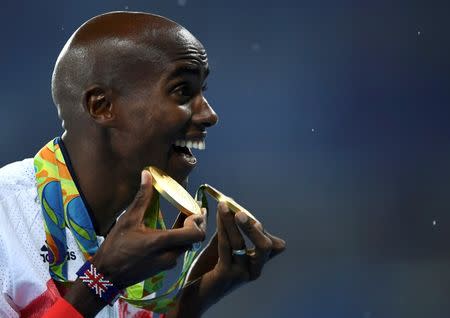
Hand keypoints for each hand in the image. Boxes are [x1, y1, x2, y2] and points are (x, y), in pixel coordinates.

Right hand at [93, 170, 206, 287]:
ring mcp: (167, 264)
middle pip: (195, 239)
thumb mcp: (128, 220)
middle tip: (195, 210)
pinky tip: (173, 230)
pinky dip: (180, 240)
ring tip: (185, 216)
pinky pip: (178, 252)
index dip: (199, 220)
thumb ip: (142, 198)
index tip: (196, 208)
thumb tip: (147, 174)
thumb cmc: (115, 248)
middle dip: (197, 224)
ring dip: (188, 232)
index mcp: (163, 242)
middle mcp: (170, 255)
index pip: (196, 234)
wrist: (105, 277)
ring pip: (187, 246)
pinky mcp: (163, 268)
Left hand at [171, 202, 285, 317]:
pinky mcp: (225, 274)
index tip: (243, 211)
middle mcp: (253, 271)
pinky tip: (216, 217)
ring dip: (231, 222)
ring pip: (240, 243)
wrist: (194, 295)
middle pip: (267, 246)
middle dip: (254, 227)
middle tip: (240, 212)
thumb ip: (230, 233)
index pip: (274, 246)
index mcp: (257, 265)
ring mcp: (241, 274)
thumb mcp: (223, 249)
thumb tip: (230, 209)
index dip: (261, 228)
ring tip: (223, 206)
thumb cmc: (208, 271)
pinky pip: (225, 246)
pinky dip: (222, 228)